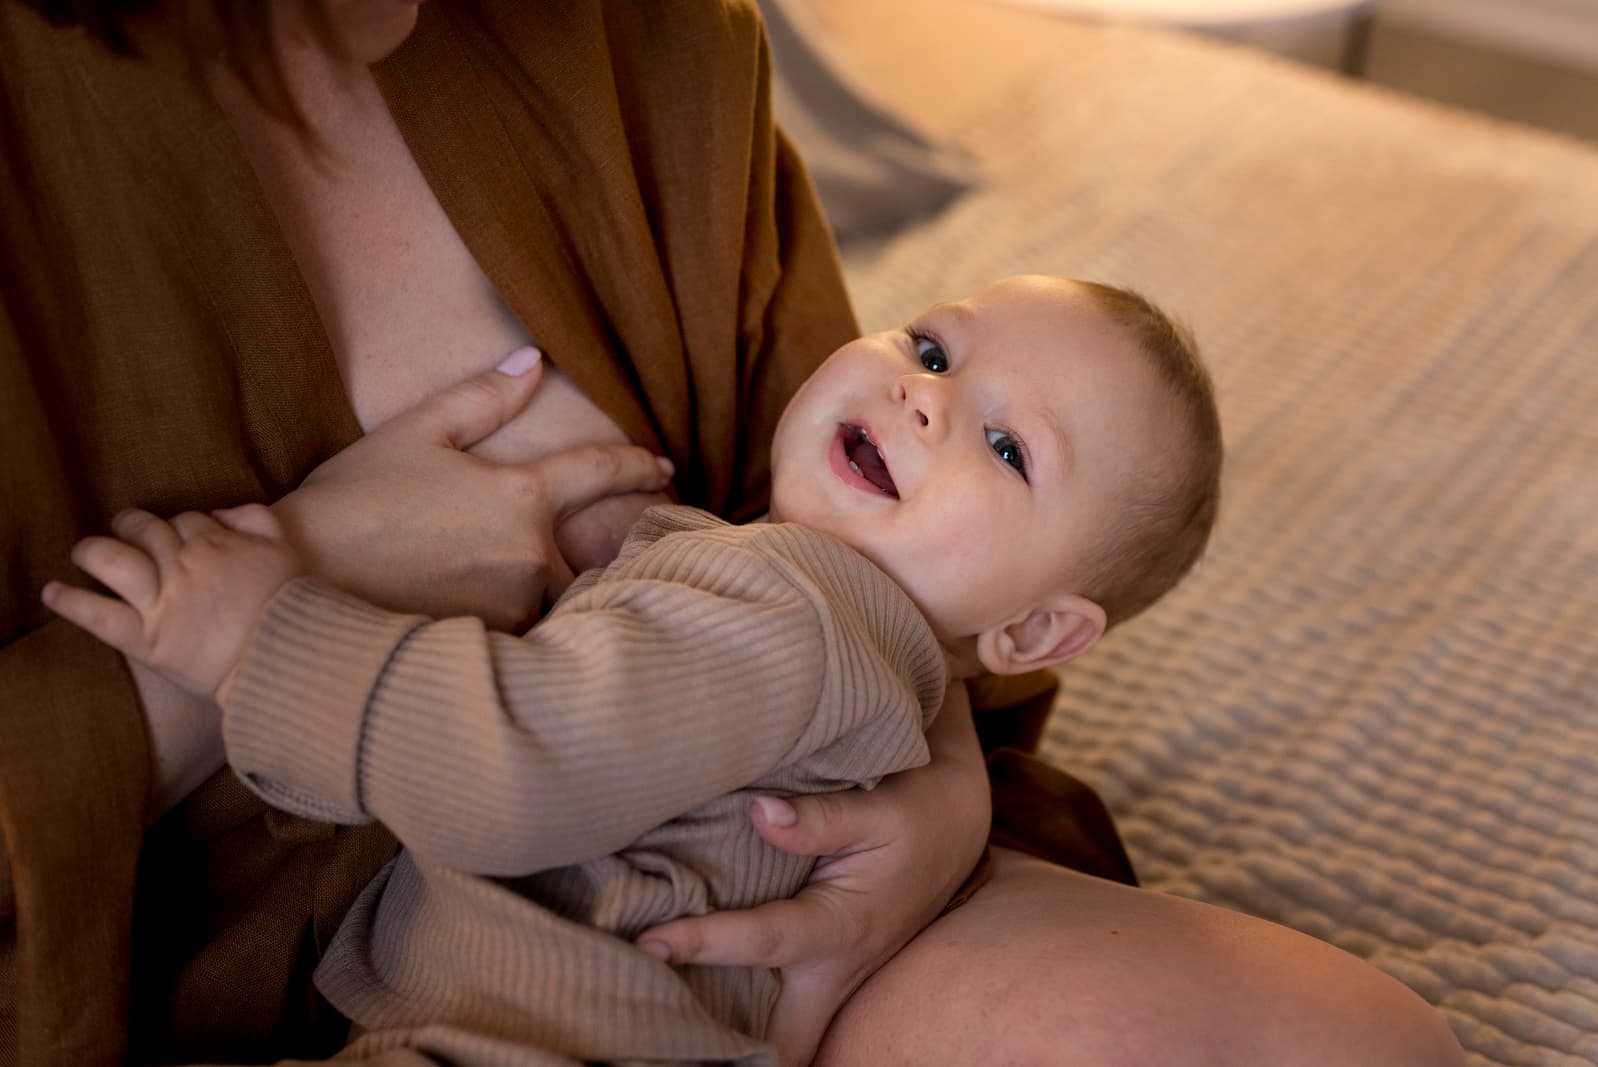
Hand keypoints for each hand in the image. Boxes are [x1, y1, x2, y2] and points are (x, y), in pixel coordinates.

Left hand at [44, 505, 302, 699]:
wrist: (291, 659)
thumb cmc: (293, 608)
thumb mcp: (286, 550)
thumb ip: (257, 519)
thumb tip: (219, 512)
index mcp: (217, 544)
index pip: (185, 521)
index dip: (180, 528)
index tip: (180, 540)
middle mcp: (185, 566)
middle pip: (144, 530)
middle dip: (131, 526)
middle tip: (124, 532)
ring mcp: (163, 602)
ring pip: (112, 561)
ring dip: (92, 552)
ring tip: (84, 554)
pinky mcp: (148, 640)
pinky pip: (98, 616)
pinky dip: (70, 603)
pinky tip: (51, 593)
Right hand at [272, 352, 673, 630]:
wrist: (293, 586)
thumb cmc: (348, 505)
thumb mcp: (413, 434)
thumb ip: (481, 398)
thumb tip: (533, 360)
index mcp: (520, 496)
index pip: (601, 471)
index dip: (636, 464)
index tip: (663, 467)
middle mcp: (531, 556)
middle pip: (587, 550)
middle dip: (585, 547)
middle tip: (561, 547)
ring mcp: (515, 609)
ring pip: (556, 597)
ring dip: (547, 590)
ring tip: (506, 588)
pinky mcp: (492, 649)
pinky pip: (527, 635)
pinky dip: (519, 625)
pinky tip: (485, 620)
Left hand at [636, 682, 989, 1066]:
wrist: (954, 826)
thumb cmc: (912, 812)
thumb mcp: (875, 806)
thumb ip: (818, 817)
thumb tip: (758, 812)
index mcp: (842, 927)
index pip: (765, 942)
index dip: (705, 942)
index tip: (649, 941)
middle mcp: (835, 971)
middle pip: (781, 1046)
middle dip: (728, 1049)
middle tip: (656, 1034)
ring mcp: (833, 985)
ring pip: (783, 1044)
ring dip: (732, 1041)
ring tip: (659, 1030)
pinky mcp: (824, 978)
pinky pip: (783, 1023)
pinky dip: (743, 1024)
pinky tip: (691, 1007)